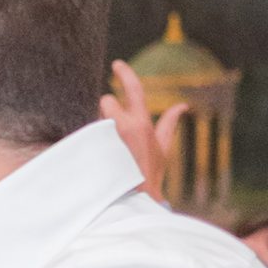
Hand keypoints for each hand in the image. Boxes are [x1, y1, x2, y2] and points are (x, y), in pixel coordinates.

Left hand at [102, 59, 185, 201]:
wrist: (133, 203)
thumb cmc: (150, 178)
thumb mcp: (163, 150)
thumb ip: (169, 125)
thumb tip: (182, 106)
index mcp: (141, 124)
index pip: (134, 89)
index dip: (125, 73)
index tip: (116, 64)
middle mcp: (122, 127)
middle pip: (106, 101)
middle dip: (107, 111)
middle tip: (112, 131)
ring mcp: (105, 138)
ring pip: (96, 119)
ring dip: (99, 130)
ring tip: (107, 150)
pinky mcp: (91, 149)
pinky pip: (86, 136)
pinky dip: (89, 143)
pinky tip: (95, 157)